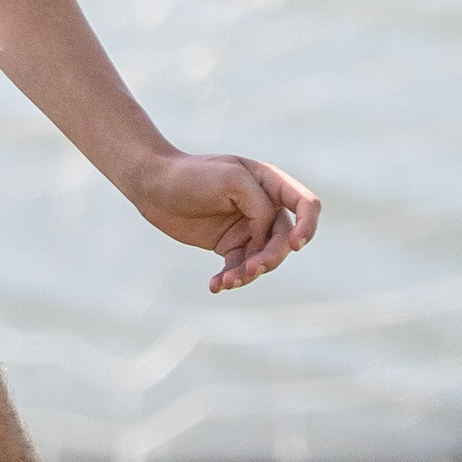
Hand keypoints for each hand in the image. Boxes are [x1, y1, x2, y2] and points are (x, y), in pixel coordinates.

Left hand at [126, 151, 319, 293]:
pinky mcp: (228, 244)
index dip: (308, 226)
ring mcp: (247, 227)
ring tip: (227, 282)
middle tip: (250, 270)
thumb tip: (265, 237)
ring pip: (262, 259)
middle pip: (284, 240)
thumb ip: (260, 206)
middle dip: (271, 258)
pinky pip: (238, 268)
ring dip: (249, 274)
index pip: (306, 205)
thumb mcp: (231, 181)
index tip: (295, 245)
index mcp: (270, 182)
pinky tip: (215, 286)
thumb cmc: (191, 175)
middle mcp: (264, 206)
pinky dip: (230, 279)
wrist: (152, 186)